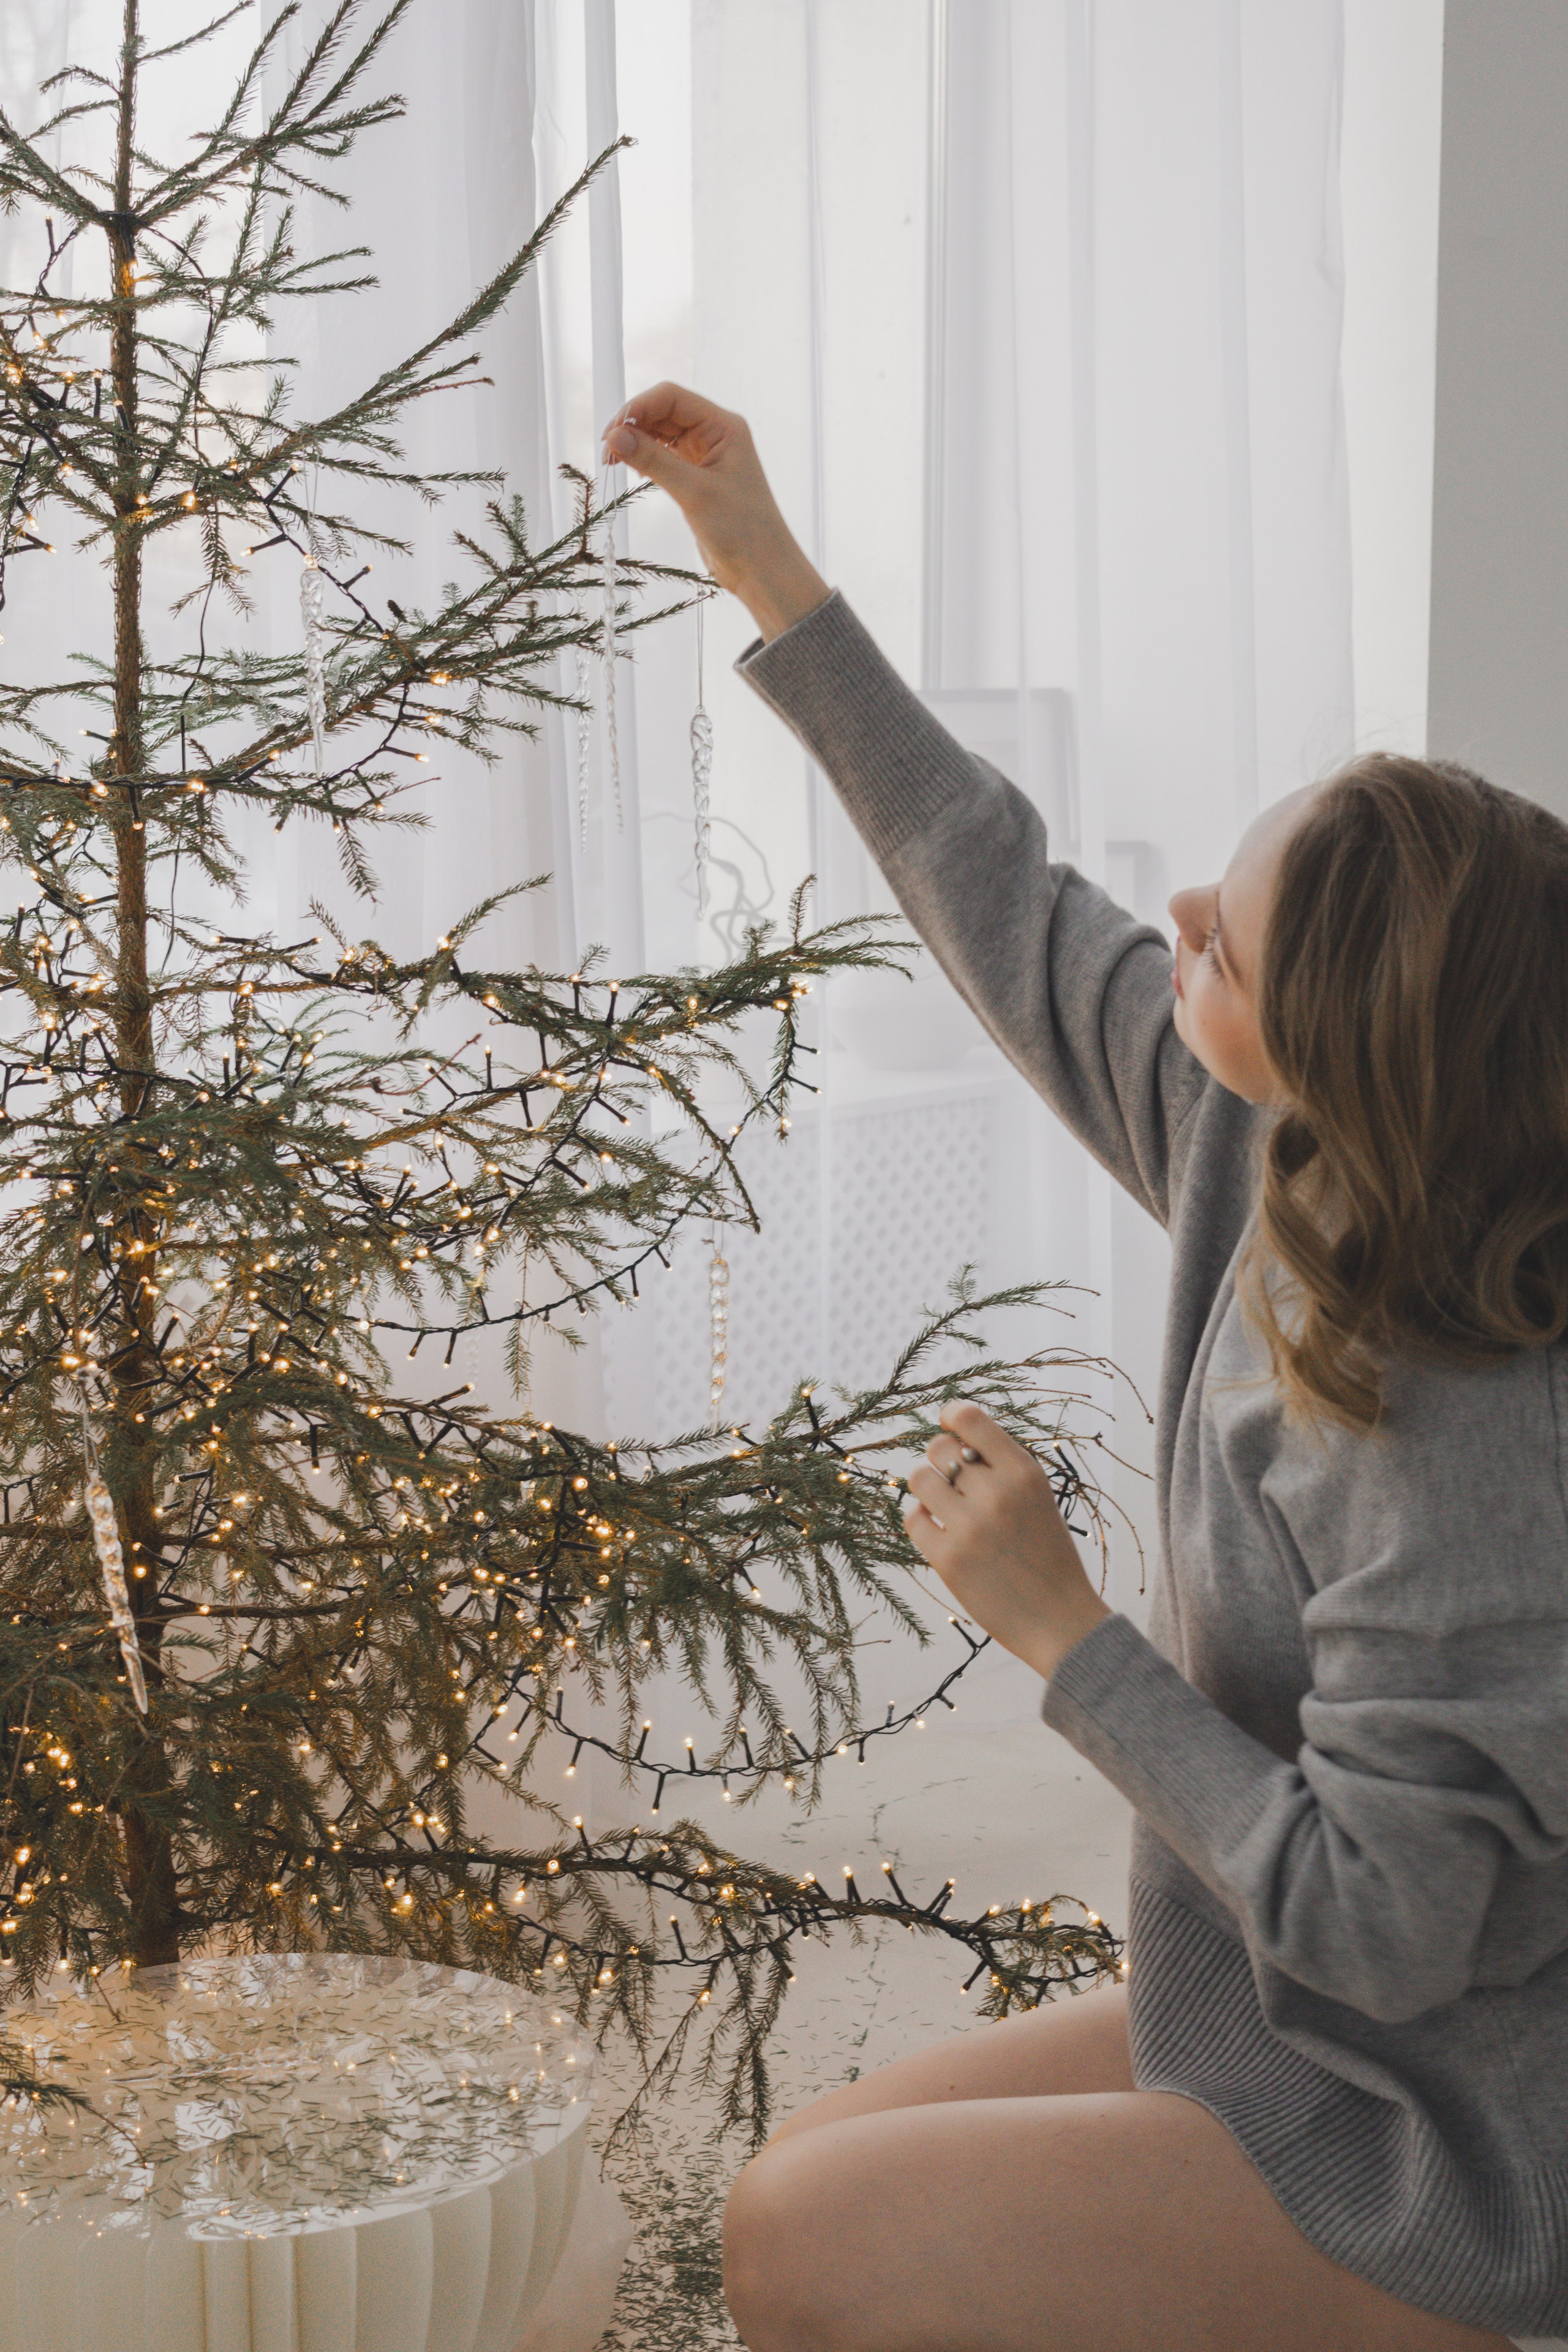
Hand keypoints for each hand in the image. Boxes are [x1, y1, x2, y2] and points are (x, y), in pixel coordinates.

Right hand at [602, 382, 830, 640]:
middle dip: (633, 425)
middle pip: (663, 412)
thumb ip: (654, 460)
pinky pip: (664, 456)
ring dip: (635, 442)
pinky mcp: (696, 478)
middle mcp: (715, 435)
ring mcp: (705, 456)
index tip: (612, 432)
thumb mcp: (694, 492)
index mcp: (724, 426)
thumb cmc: (742, 530)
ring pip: (661, 434)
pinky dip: (645, 459)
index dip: (638, 407)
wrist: (761, 570)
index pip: (671, 397)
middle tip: (607, 451)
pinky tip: (632, 469)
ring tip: (613, 461)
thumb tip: (615, 437)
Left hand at [904, 1405, 1111, 1681]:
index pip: (970, 1417)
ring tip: (945, 1506)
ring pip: (919, 1478)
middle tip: (954, 1483)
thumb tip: (951, 1438)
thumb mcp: (1038, 1498)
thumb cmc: (1047, 1556)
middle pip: (938, 1447)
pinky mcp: (947, 1560)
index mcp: (1024, 1472)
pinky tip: (942, 1533)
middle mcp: (996, 1493)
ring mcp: (969, 1527)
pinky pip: (913, 1519)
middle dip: (940, 1460)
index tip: (948, 1425)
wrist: (1060, 1621)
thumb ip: (1001, 1468)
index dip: (951, 1415)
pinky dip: (923, 1522)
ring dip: (928, 1488)